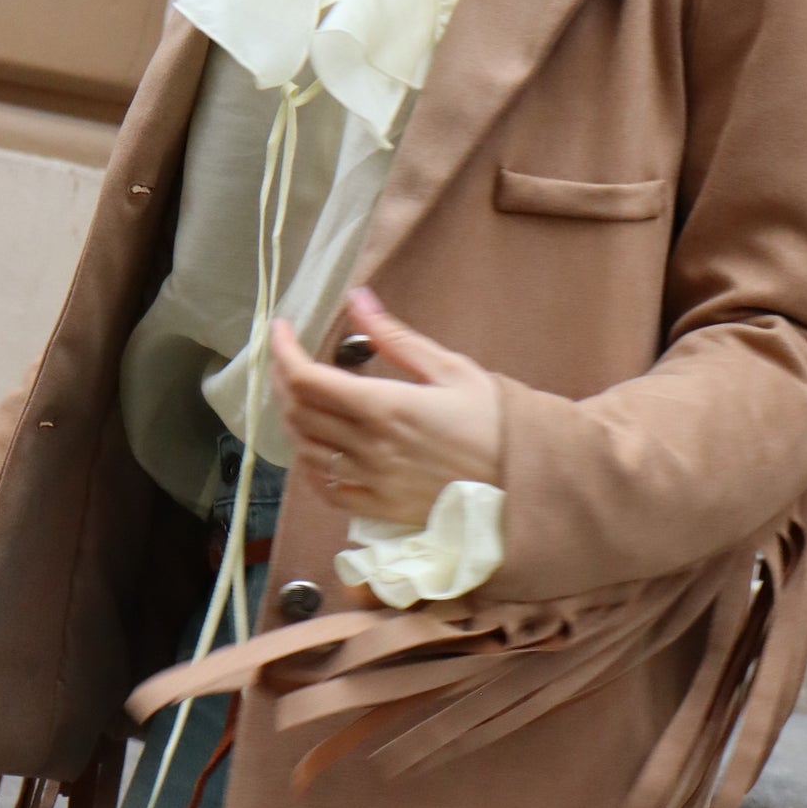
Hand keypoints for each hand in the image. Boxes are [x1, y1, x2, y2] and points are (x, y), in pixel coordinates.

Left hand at [270, 286, 501, 528]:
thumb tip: (358, 299)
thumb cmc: (495, 422)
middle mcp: (370, 447)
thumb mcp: (452, 368)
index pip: (307, 380)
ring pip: (305, 450)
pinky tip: (316, 446)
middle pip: (298, 413)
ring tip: (300, 398)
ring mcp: (371, 482)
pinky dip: (309, 463)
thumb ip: (396, 337)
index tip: (281, 330)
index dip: (283, 352)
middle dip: (282, 380)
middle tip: (288, 359)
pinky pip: (324, 489)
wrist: (525, 483)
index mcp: (386, 407)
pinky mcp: (378, 508)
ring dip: (293, 420)